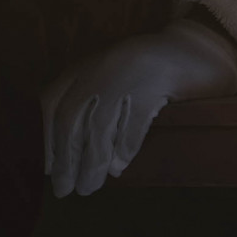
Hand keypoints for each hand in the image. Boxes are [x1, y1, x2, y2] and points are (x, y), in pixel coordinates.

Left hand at [40, 18, 236, 197]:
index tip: (44, 167)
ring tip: (88, 188)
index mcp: (83, 67)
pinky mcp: (153, 83)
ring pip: (99, 125)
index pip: (52, 103)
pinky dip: (124, 146)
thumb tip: (77, 158)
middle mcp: (98, 69)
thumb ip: (89, 108)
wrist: (192, 47)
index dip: (45, 137)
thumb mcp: (107, 77)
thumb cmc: (144, 69)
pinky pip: (134, 119)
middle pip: (70, 119)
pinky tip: (119, 166)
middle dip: (64, 158)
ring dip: (91, 161)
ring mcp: (125, 75)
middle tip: (63, 190)